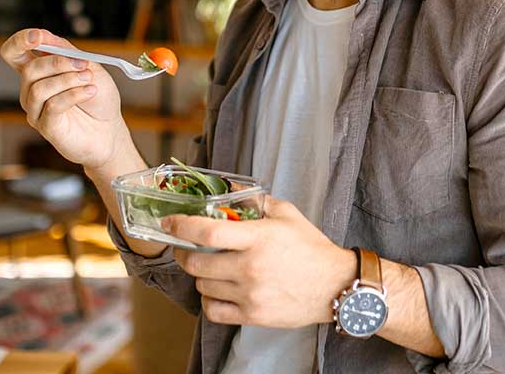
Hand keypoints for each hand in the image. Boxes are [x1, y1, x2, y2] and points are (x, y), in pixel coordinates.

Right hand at [0, 28, 129, 169]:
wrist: (110, 129)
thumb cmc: (98, 97)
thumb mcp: (87, 65)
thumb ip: (65, 50)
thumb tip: (44, 36)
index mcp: (38, 71)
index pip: (13, 52)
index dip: (19, 41)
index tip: (38, 36)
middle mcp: (30, 89)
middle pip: (28, 69)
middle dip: (57, 63)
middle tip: (83, 65)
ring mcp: (36, 110)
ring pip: (39, 88)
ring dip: (68, 80)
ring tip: (88, 81)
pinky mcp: (45, 127)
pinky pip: (52, 105)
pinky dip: (73, 95)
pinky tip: (90, 92)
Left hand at [167, 196, 355, 327]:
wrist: (336, 286)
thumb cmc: (311, 248)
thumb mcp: (287, 214)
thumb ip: (257, 201)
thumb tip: (230, 189)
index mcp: (256, 238)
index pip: (206, 231)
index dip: (180, 226)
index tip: (168, 223)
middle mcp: (250, 267)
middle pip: (196, 263)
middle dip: (184, 254)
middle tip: (185, 248)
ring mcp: (250, 294)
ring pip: (202, 286)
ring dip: (199, 276)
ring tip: (209, 268)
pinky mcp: (253, 315)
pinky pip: (213, 311)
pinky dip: (208, 301)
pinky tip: (215, 291)